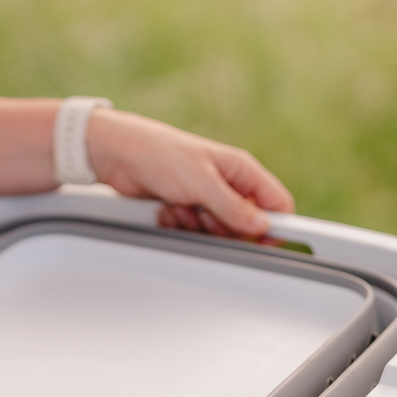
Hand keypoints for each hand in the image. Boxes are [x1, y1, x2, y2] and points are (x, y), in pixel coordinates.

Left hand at [87, 108, 293, 237]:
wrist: (120, 156)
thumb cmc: (161, 154)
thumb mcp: (202, 181)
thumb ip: (233, 207)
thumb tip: (261, 225)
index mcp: (241, 170)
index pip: (276, 203)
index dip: (275, 226)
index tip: (263, 242)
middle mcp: (226, 185)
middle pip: (244, 226)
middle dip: (221, 228)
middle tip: (203, 214)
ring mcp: (205, 199)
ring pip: (216, 233)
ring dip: (195, 227)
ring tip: (179, 206)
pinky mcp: (184, 211)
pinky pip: (191, 233)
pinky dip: (177, 226)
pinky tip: (166, 209)